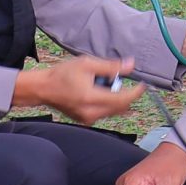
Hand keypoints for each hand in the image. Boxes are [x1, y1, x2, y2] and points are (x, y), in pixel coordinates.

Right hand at [15, 56, 141, 124]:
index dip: (135, 92)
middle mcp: (91, 112)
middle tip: (120, 80)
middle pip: (120, 107)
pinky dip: (107, 103)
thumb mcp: (87, 64)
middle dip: (126, 95)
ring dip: (117, 99)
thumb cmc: (62, 74)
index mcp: (91, 98)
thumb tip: (131, 65)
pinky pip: (104, 113)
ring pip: (113, 111)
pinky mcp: (85, 121)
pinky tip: (97, 92)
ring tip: (103, 85)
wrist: (43, 89)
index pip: (122, 99)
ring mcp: (88, 119)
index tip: (142, 85)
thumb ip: (111, 66)